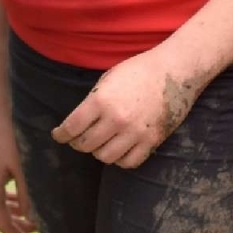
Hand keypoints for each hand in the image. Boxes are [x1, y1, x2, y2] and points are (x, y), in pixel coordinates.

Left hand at [52, 46, 203, 169]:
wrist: (174, 71)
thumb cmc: (138, 70)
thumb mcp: (108, 79)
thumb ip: (92, 101)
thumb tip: (78, 122)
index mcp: (101, 100)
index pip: (72, 127)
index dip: (61, 134)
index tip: (58, 135)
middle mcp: (116, 119)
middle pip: (85, 145)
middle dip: (77, 142)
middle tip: (78, 138)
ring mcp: (135, 132)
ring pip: (105, 157)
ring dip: (98, 151)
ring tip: (99, 143)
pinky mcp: (151, 141)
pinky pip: (128, 162)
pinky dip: (119, 159)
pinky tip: (118, 149)